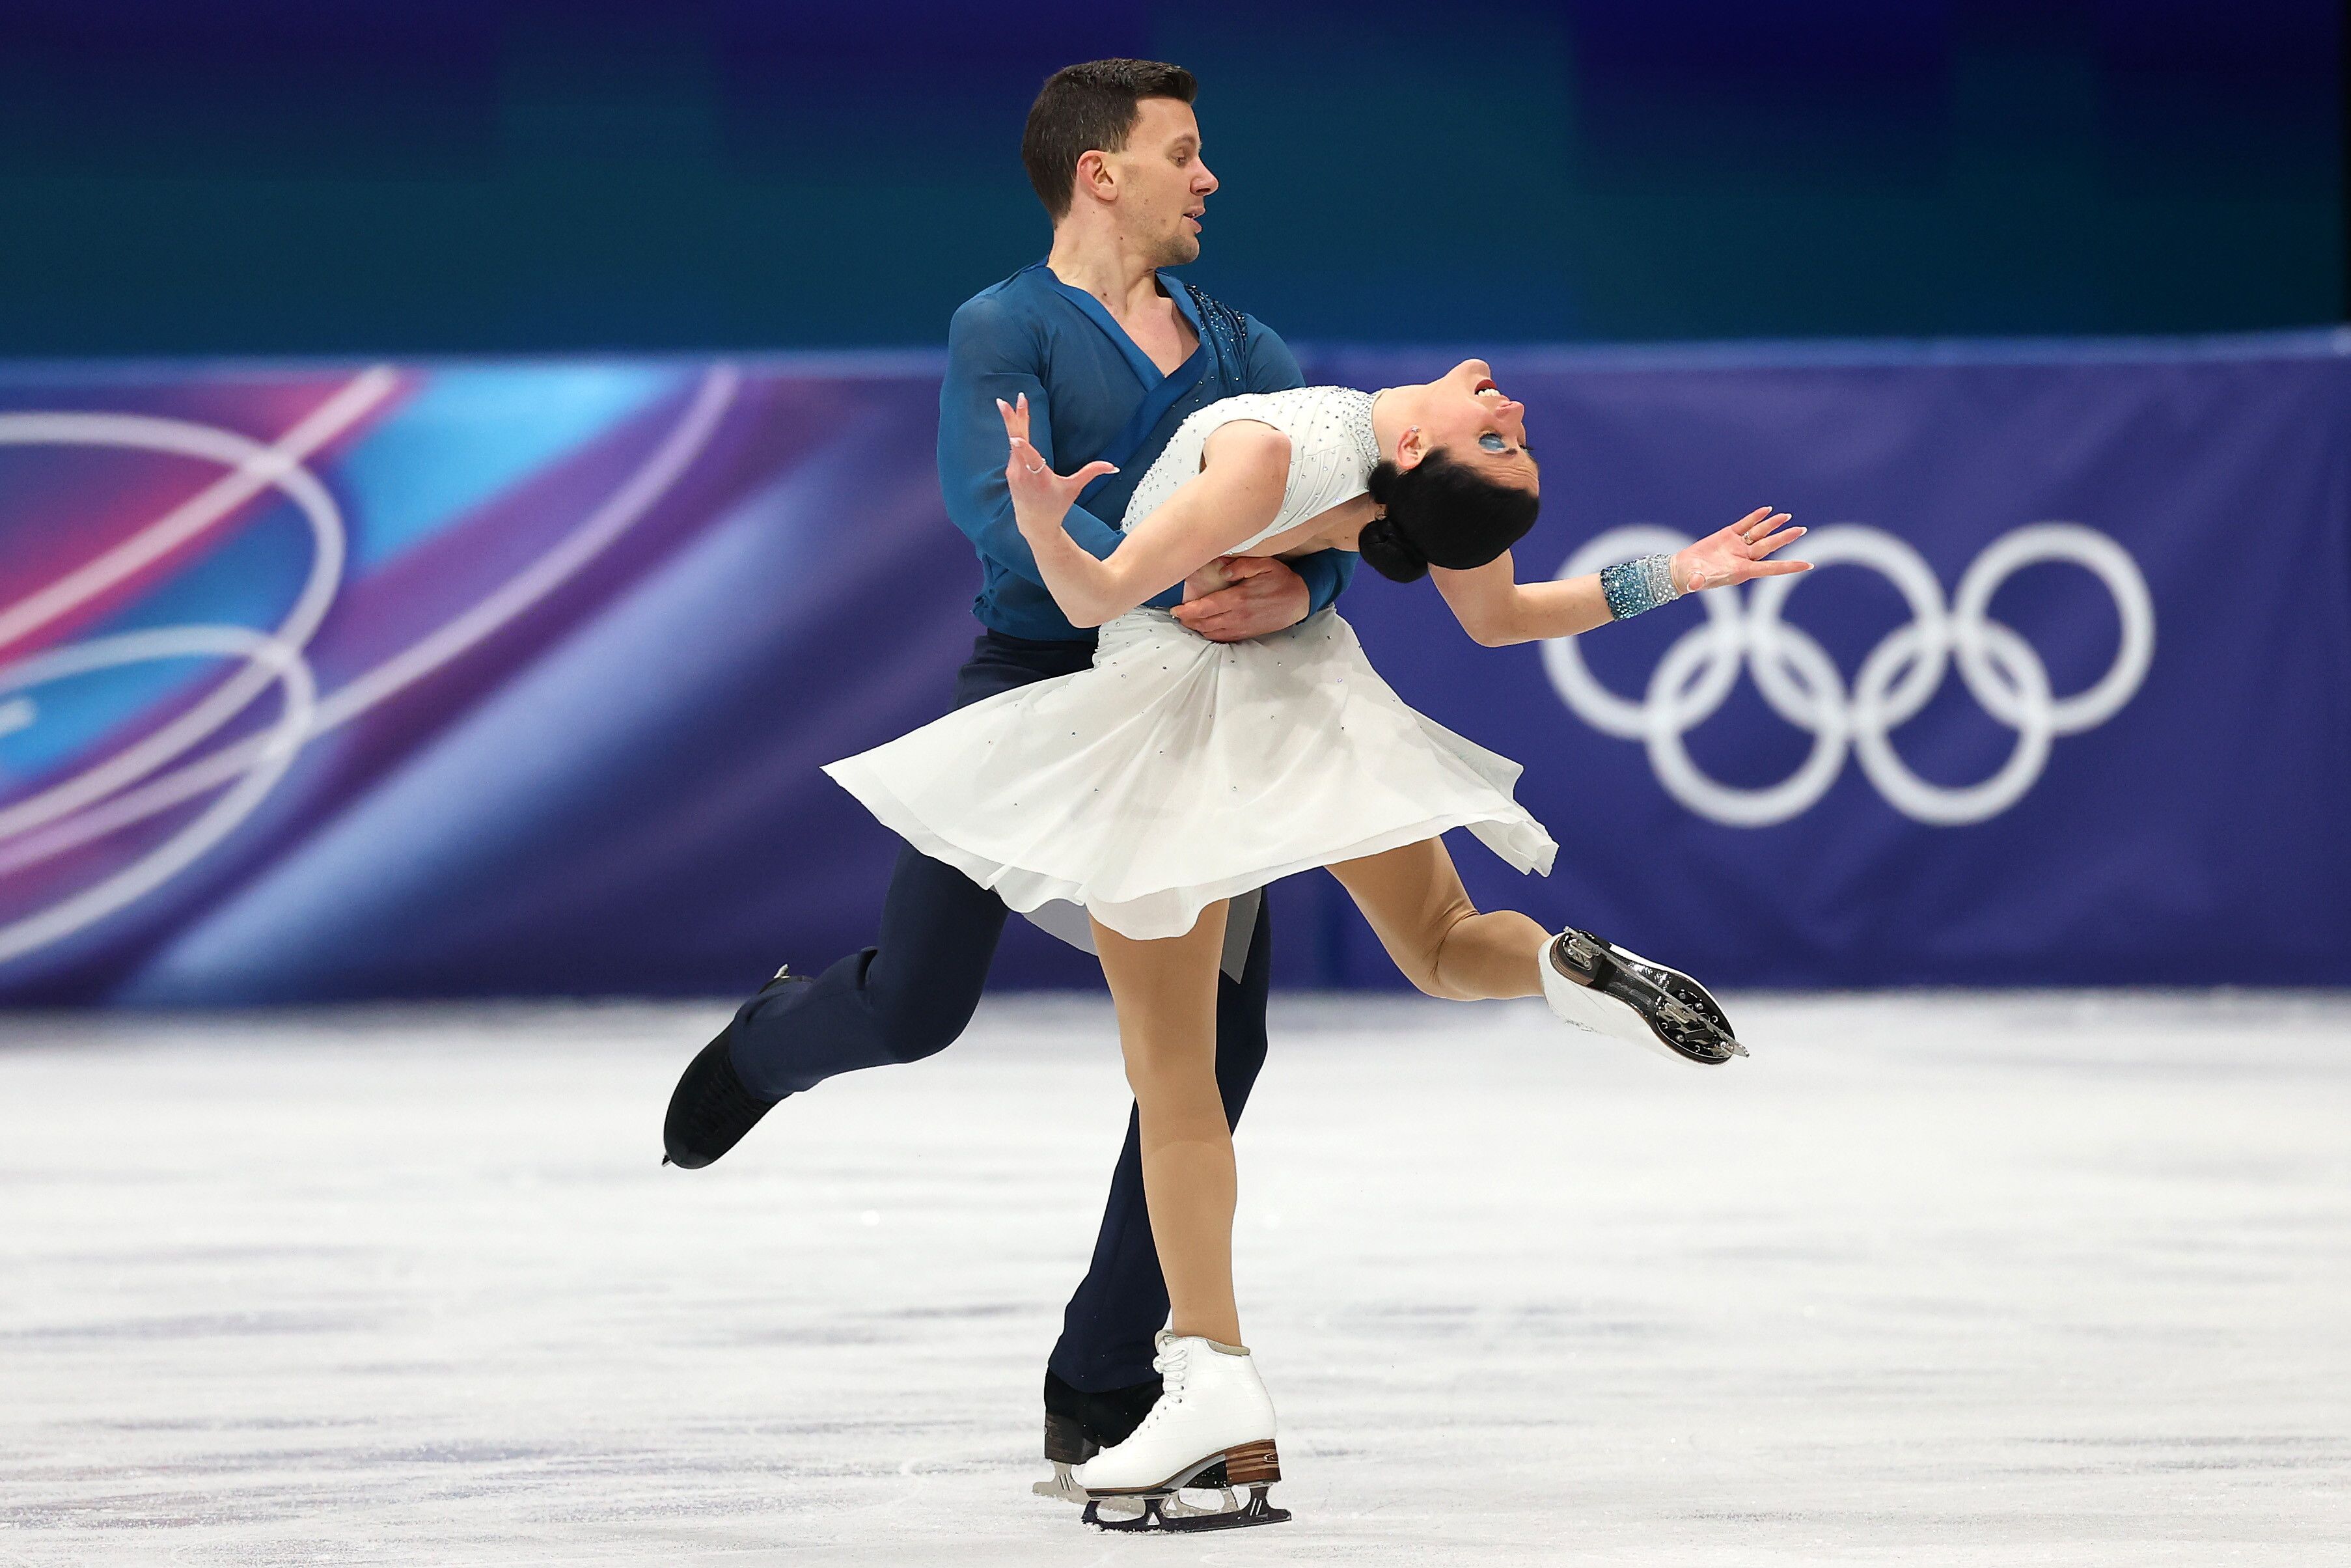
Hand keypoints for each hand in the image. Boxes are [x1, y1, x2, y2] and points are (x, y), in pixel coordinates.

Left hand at [996, 393, 1115, 542]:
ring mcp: (1014, 471)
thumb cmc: (1055, 506)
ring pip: (1013, 442)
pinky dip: (1016, 433)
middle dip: (1011, 420)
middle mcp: (1022, 474)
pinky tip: (1016, 420)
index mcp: (1038, 478)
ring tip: (1011, 402)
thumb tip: (1113, 466)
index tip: (1015, 437)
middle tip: (1003, 402)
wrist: (1034, 524)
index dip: (1023, 448)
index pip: (1029, 460)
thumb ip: (1091, 473)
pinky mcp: (1010, 471)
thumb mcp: (1074, 489)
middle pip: (1016, 442)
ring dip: (1014, 421)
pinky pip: (1014, 448)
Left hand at [1171, 554, 1310, 641]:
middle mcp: (1237, 616)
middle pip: (1204, 623)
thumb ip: (1240, 565)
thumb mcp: (1264, 564)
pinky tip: (1204, 628)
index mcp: (1238, 599)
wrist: (1300, 600)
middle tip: (1176, 614)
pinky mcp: (1247, 634)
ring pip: (1211, 633)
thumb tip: (1221, 569)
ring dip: (1196, 628)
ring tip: (1187, 620)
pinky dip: (1210, 634)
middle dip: (1187, 620)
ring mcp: (1242, 628)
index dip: (1187, 610)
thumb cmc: (1281, 580)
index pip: (1205, 608)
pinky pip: (1223, 638)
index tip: (1175, 608)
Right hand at [1672, 507, 1810, 593]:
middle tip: (1801, 530)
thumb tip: (1695, 584)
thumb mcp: (1695, 580)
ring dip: (1773, 525)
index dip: (1789, 566)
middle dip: (1785, 538)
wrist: (1682, 570)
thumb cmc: (1691, 579)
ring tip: (1787, 516)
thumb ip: (1698, 581)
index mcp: (1742, 571)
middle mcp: (1744, 558)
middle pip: (1769, 546)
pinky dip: (1756, 517)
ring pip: (1760, 533)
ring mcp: (1737, 546)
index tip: (1807, 564)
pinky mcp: (1728, 535)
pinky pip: (1746, 524)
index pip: (1770, 568)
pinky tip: (1767, 510)